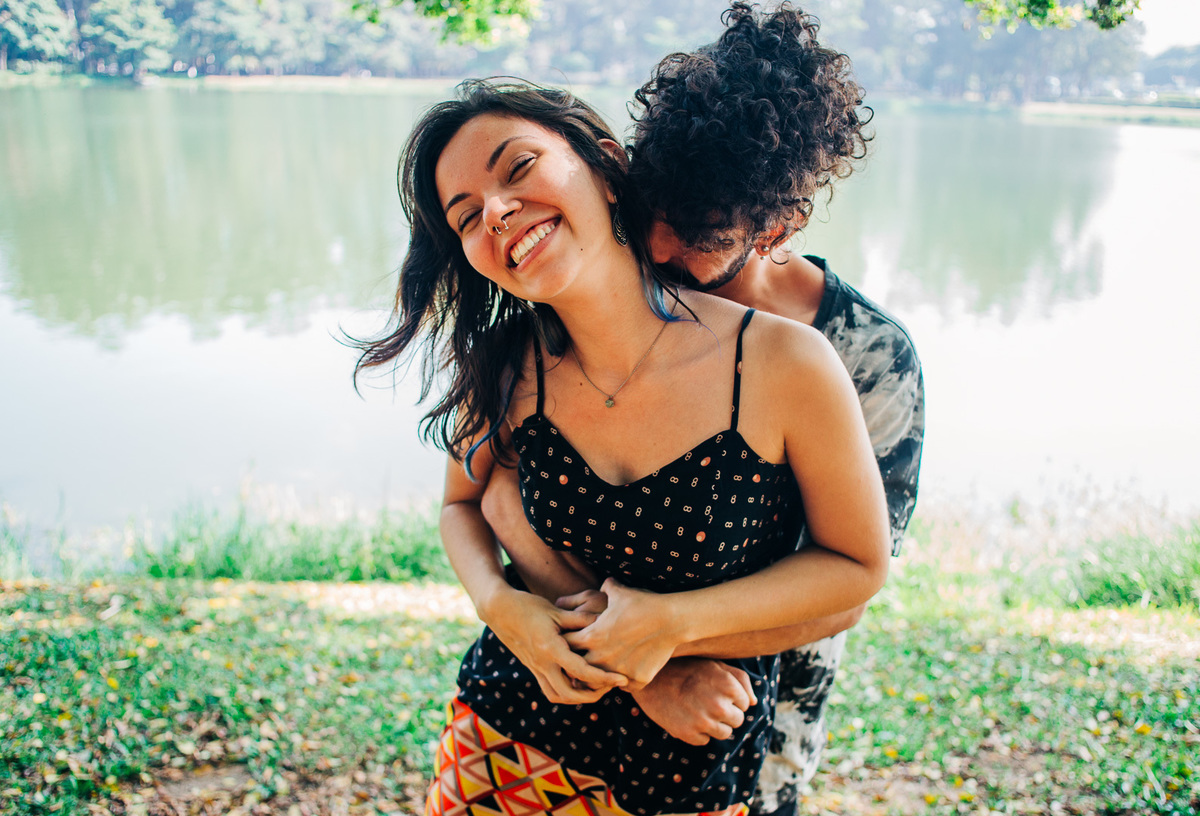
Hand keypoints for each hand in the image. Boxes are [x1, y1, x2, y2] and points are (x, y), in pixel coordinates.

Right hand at [483, 587, 627, 704]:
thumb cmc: (528, 606)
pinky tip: (577, 682)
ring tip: (596, 688)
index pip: (581, 671)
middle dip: (593, 695)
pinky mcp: (532, 668)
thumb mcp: (556, 610)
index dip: (604, 678)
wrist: (499, 610)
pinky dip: (565, 691)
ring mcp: (535, 668)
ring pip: (557, 696)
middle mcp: (542, 664)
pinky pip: (549, 689)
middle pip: (570, 694)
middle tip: (610, 686)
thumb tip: (604, 622)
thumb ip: (580, 619)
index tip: (621, 679)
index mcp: (551, 649)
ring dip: (578, 697)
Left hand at [563, 578, 683, 689]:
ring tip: (603, 672)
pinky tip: (627, 673)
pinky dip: (624, 681)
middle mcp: (601, 658)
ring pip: (598, 684)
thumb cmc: (643, 603)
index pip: (565, 646)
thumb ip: (605, 588)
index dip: (568, 643)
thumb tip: (602, 585)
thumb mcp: (620, 592)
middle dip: (578, 665)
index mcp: (592, 637)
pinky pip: (624, 687)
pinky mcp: (636, 681)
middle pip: (575, 670)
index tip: (575, 640)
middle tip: (583, 660)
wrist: (671, 619)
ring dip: (599, 678)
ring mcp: (618, 672)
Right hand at [632, 658, 755, 745]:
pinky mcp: (688, 734)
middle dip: (726, 713)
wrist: (650, 679)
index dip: (732, 698)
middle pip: (737, 721)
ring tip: (698, 709)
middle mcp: (718, 705)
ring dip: (714, 724)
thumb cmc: (686, 668)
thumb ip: (740, 680)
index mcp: (728, 685)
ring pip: (724, 733)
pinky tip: (687, 716)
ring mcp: (703, 721)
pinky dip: (698, 732)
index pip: (745, 704)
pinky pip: (705, 740)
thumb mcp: (715, 665)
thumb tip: (754, 702)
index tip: (715, 691)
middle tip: (707, 701)